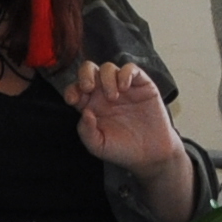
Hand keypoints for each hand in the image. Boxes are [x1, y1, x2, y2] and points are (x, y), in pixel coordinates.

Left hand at [67, 62, 181, 172]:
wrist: (150, 154)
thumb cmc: (122, 150)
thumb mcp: (98, 146)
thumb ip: (86, 131)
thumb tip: (84, 112)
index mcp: (90, 105)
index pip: (75, 89)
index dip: (71, 90)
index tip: (73, 101)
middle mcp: (104, 93)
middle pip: (89, 70)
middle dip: (85, 75)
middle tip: (89, 88)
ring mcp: (122, 87)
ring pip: (108, 68)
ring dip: (106, 78)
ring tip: (113, 97)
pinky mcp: (141, 85)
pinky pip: (131, 69)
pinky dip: (125, 74)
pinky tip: (125, 88)